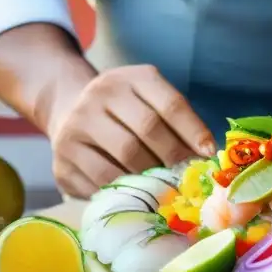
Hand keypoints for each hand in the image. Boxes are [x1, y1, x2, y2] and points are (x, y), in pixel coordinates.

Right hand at [46, 65, 216, 198]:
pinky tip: (136, 193)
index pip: (170, 104)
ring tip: (165, 187)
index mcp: (130, 78)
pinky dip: (125, 191)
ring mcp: (77, 125)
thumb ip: (176, 124)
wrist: (69, 110)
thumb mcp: (150, 102)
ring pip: (125, 157)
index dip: (193, 130)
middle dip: (173, 156)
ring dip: (152, 176)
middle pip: (148, 129)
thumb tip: (205, 156)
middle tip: (187, 176)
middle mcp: (100, 94)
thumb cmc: (125, 113)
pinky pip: (102, 181)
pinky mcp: (63, 158)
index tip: (208, 153)